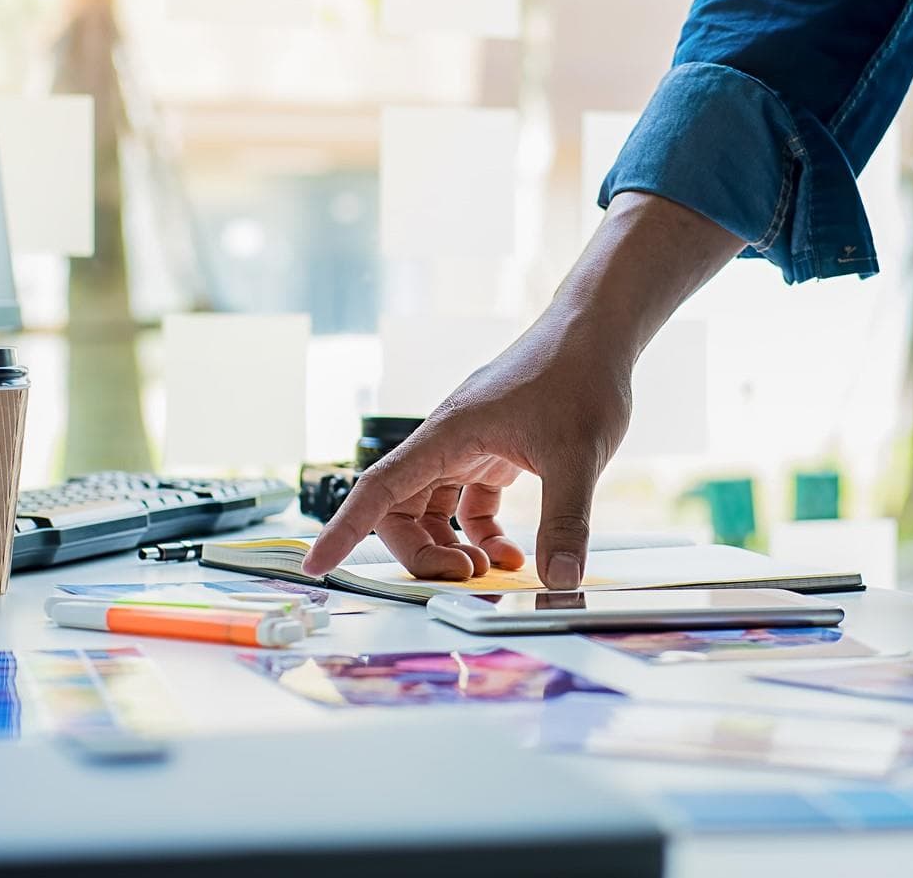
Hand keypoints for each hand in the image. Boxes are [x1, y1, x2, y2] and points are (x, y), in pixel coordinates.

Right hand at [300, 322, 633, 586]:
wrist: (596, 332)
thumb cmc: (578, 374)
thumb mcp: (577, 456)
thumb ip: (566, 522)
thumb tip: (559, 580)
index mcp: (448, 434)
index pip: (378, 488)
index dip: (344, 530)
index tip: (316, 565)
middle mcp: (447, 440)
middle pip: (402, 509)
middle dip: (421, 553)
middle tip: (464, 579)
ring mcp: (468, 445)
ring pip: (433, 508)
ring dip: (451, 546)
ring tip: (491, 569)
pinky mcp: (493, 449)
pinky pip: (467, 502)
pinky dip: (480, 532)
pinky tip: (511, 551)